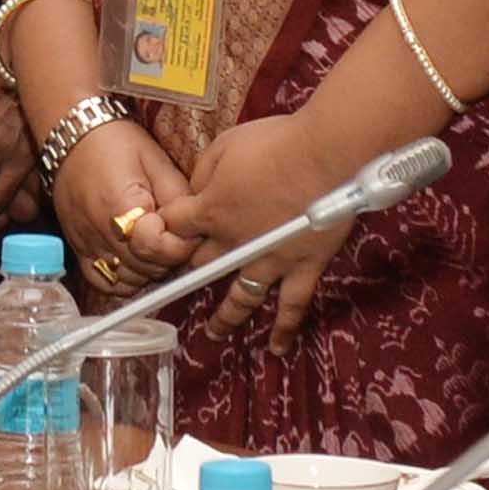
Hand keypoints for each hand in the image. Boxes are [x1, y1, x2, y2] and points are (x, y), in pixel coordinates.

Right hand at [53, 114, 191, 296]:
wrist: (71, 132)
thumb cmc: (114, 140)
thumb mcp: (156, 160)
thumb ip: (178, 198)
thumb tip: (194, 227)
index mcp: (119, 205)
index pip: (157, 248)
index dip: (180, 244)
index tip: (186, 228)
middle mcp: (98, 230)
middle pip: (145, 268)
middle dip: (169, 257)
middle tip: (176, 234)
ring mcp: (85, 242)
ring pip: (127, 281)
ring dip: (149, 269)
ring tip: (156, 244)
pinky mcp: (77, 247)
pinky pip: (103, 282)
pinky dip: (123, 279)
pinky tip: (135, 260)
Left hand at [152, 117, 353, 353]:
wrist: (324, 154)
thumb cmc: (276, 142)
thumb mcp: (226, 144)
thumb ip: (205, 171)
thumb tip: (198, 188)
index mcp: (210, 210)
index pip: (175, 227)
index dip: (167, 229)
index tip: (164, 234)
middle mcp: (233, 242)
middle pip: (202, 264)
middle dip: (190, 271)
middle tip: (182, 284)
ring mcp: (268, 260)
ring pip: (239, 296)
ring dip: (225, 316)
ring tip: (214, 332)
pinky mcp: (302, 267)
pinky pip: (291, 306)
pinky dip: (283, 328)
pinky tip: (276, 346)